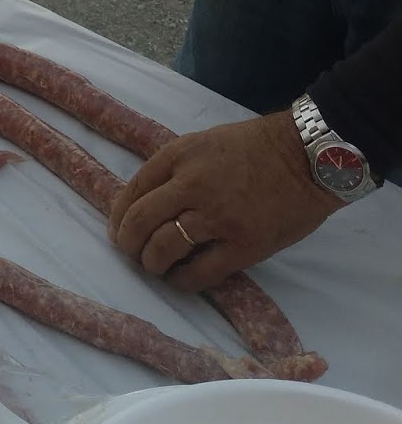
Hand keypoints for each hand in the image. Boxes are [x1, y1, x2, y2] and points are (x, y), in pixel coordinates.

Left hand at [107, 112, 341, 290]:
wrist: (306, 159)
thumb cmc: (255, 148)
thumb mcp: (204, 143)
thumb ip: (175, 169)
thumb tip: (148, 202)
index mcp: (179, 156)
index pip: (132, 190)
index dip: (118, 216)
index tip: (117, 229)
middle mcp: (191, 185)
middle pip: (140, 221)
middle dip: (127, 243)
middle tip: (131, 253)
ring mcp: (216, 217)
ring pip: (163, 248)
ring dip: (151, 263)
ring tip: (155, 266)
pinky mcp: (243, 246)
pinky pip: (199, 273)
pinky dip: (182, 281)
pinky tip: (181, 279)